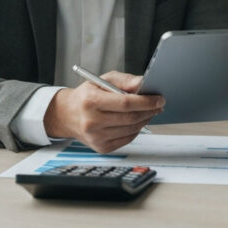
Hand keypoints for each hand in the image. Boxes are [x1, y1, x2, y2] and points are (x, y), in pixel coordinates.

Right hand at [43, 71, 163, 152]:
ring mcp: (96, 137)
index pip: (125, 103)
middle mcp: (91, 121)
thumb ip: (124, 80)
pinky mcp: (101, 147)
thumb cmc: (87, 95)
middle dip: (149, 111)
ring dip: (145, 120)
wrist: (69, 115)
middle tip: (158, 105)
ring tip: (149, 112)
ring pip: (131, 130)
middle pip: (130, 118)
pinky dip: (136, 130)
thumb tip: (142, 83)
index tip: (159, 99)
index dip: (146, 102)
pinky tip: (137, 121)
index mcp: (91, 101)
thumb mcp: (103, 80)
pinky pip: (127, 139)